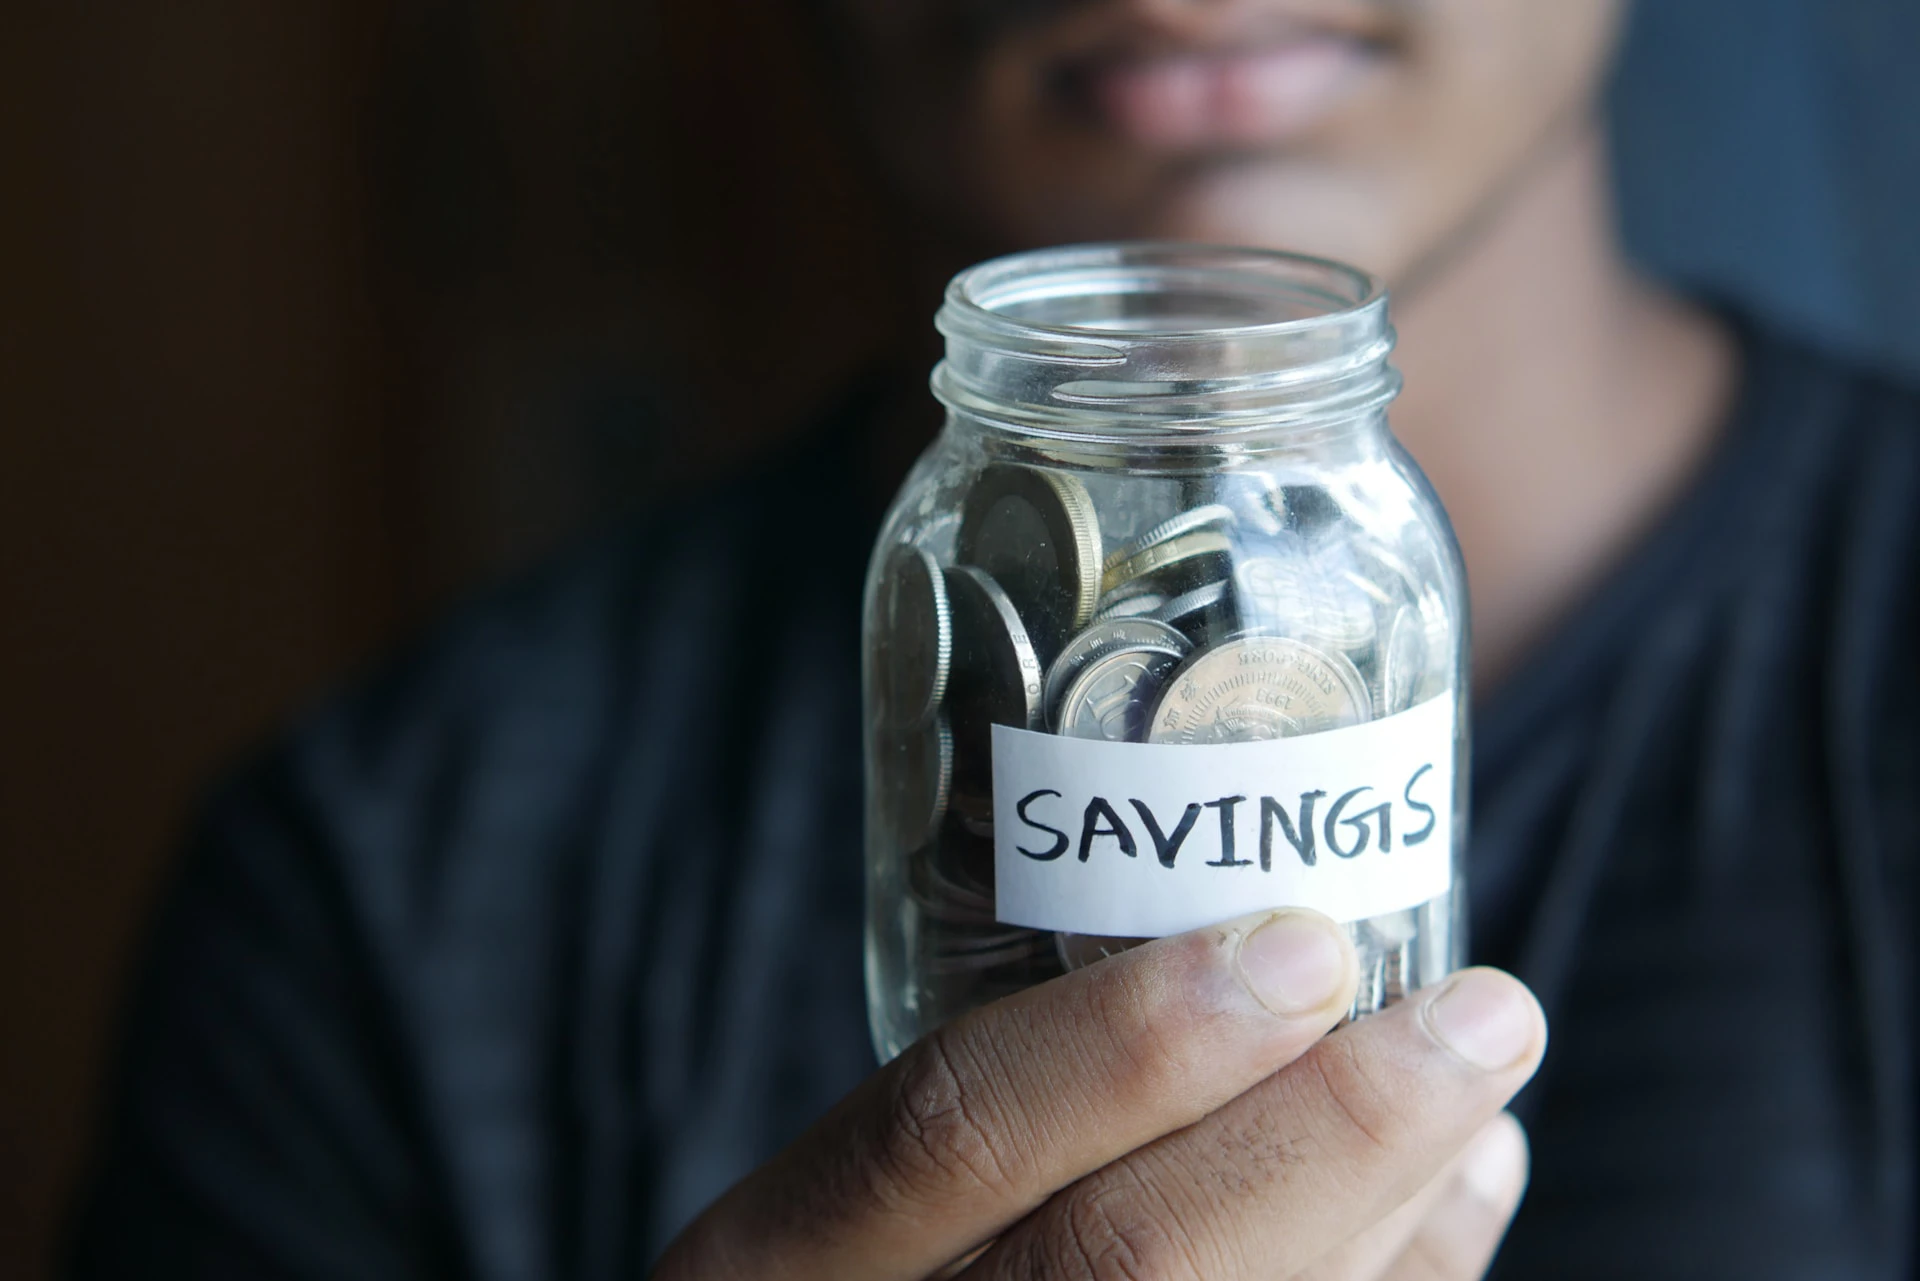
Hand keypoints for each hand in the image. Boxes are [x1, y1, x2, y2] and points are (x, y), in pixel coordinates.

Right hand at [654, 909, 1545, 1279]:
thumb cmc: (859, 1274)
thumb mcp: (835, 1195)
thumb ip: (976, 1095)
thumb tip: (1253, 945)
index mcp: (775, 1260)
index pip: (944, 1132)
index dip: (1129, 1039)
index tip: (1299, 946)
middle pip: (1129, 1264)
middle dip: (1333, 1134)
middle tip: (1480, 1014)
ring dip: (1402, 1217)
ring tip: (1484, 1099)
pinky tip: (1456, 1206)